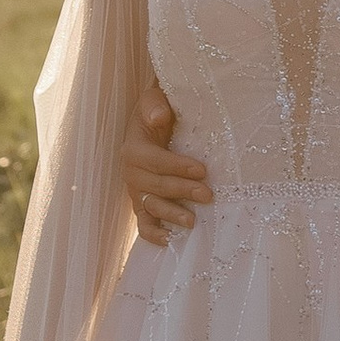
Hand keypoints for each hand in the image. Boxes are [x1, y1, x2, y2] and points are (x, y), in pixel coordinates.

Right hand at [122, 82, 213, 243]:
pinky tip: (169, 241)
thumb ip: (154, 105)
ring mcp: (135, 191)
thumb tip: (159, 116)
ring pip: (151, 207)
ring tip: (192, 222)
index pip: (155, 160)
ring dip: (171, 215)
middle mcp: (131, 173)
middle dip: (182, 191)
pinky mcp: (141, 203)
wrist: (150, 122)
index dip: (177, 166)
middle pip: (156, 186)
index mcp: (133, 149)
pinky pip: (143, 222)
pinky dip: (153, 234)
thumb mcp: (153, 99)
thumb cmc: (155, 110)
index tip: (202, 170)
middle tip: (208, 195)